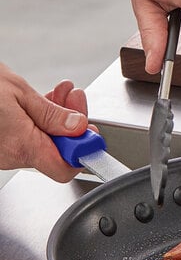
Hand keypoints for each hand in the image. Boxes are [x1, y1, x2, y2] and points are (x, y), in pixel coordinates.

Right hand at [0, 64, 90, 181]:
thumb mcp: (19, 93)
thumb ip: (51, 114)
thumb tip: (78, 128)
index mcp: (21, 146)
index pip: (64, 168)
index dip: (83, 151)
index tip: (92, 134)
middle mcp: (10, 156)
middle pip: (57, 150)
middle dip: (72, 124)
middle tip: (76, 99)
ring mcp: (3, 153)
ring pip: (44, 140)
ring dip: (58, 116)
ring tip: (62, 91)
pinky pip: (28, 136)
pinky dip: (40, 118)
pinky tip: (45, 99)